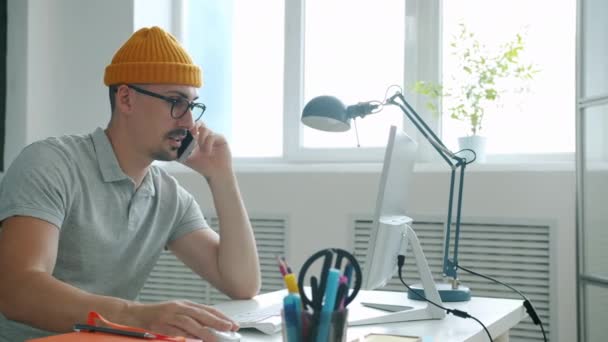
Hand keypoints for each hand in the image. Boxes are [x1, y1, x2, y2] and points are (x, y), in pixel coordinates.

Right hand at [124, 300, 238, 339]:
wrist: (137, 314)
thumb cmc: (160, 315)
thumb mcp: (179, 313)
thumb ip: (193, 320)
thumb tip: (210, 330)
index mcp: (186, 304)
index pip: (208, 309)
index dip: (221, 316)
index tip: (232, 324)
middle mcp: (180, 307)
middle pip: (201, 314)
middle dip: (217, 322)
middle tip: (229, 328)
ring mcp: (170, 315)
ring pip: (190, 323)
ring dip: (204, 331)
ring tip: (215, 338)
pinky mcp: (161, 324)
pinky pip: (176, 330)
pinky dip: (186, 335)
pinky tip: (194, 339)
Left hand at [182, 123, 232, 180]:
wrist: (215, 173)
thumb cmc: (202, 166)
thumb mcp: (186, 158)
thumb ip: (178, 151)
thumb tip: (168, 145)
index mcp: (197, 138)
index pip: (191, 127)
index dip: (186, 128)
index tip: (182, 133)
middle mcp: (205, 136)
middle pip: (199, 123)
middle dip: (193, 127)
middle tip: (191, 134)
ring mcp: (213, 136)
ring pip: (205, 129)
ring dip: (201, 139)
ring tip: (201, 150)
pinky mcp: (220, 138)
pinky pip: (212, 136)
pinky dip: (207, 143)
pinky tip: (207, 152)